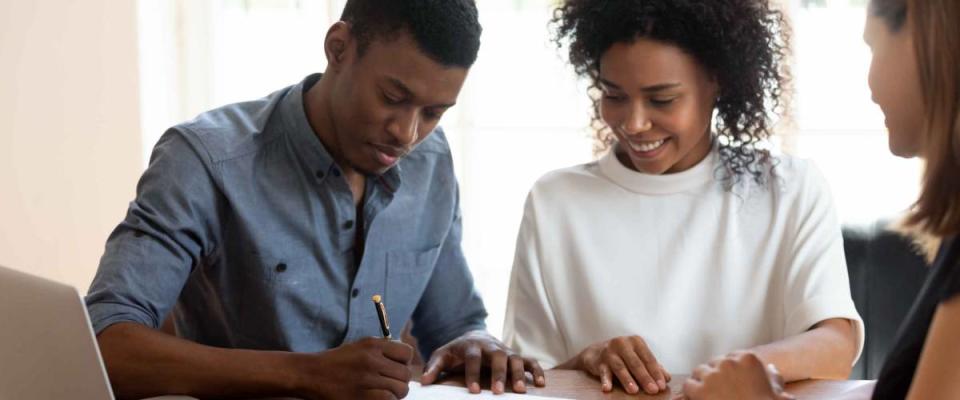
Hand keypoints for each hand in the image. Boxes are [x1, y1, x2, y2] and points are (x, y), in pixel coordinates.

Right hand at [291, 337, 413, 399]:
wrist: (311, 374)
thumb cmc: (336, 362)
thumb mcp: (359, 347)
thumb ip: (382, 351)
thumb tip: (404, 362)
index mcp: (373, 344)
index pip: (407, 353)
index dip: (404, 363)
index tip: (395, 368)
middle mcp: (372, 359)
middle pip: (405, 374)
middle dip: (400, 381)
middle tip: (388, 385)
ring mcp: (367, 378)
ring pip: (401, 389)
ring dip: (395, 394)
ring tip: (382, 393)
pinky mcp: (362, 395)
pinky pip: (389, 399)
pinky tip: (376, 398)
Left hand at [420, 330, 545, 393]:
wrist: (473, 336)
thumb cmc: (457, 351)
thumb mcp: (442, 356)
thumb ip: (434, 367)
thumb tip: (424, 382)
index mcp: (472, 346)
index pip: (473, 359)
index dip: (473, 374)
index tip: (474, 391)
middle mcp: (491, 347)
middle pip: (498, 357)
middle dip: (498, 374)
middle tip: (498, 392)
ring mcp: (505, 350)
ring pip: (516, 358)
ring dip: (519, 373)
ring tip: (519, 390)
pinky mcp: (515, 355)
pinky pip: (530, 361)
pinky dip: (537, 370)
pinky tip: (541, 384)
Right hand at [569, 335, 669, 394]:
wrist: (595, 353)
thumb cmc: (622, 357)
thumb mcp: (638, 358)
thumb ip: (652, 367)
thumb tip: (667, 378)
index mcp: (636, 342)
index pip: (649, 359)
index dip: (656, 373)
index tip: (662, 386)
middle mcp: (623, 343)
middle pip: (636, 363)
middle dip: (645, 377)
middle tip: (653, 390)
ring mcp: (609, 351)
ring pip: (620, 367)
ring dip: (627, 379)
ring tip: (634, 390)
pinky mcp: (599, 361)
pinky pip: (603, 372)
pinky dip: (605, 380)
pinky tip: (607, 389)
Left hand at [675, 352, 794, 399]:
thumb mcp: (777, 388)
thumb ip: (772, 375)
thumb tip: (770, 368)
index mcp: (747, 358)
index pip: (730, 357)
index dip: (729, 370)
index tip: (730, 380)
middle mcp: (728, 363)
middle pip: (714, 363)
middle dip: (715, 374)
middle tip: (719, 388)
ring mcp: (713, 376)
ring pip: (699, 371)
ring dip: (702, 380)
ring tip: (707, 392)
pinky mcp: (701, 390)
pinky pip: (688, 385)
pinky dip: (691, 391)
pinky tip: (697, 398)